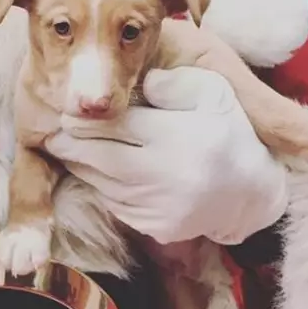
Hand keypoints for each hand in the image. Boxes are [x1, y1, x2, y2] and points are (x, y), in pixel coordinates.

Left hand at [43, 68, 288, 245]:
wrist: (251, 193)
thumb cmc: (227, 132)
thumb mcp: (213, 93)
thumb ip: (176, 83)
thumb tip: (144, 81)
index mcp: (178, 139)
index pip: (117, 127)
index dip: (86, 120)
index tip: (66, 112)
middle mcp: (166, 176)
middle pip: (98, 158)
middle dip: (70, 143)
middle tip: (55, 130)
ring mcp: (158, 207)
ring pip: (100, 182)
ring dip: (81, 164)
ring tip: (70, 146)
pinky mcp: (154, 227)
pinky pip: (113, 202)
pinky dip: (101, 185)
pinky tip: (100, 168)